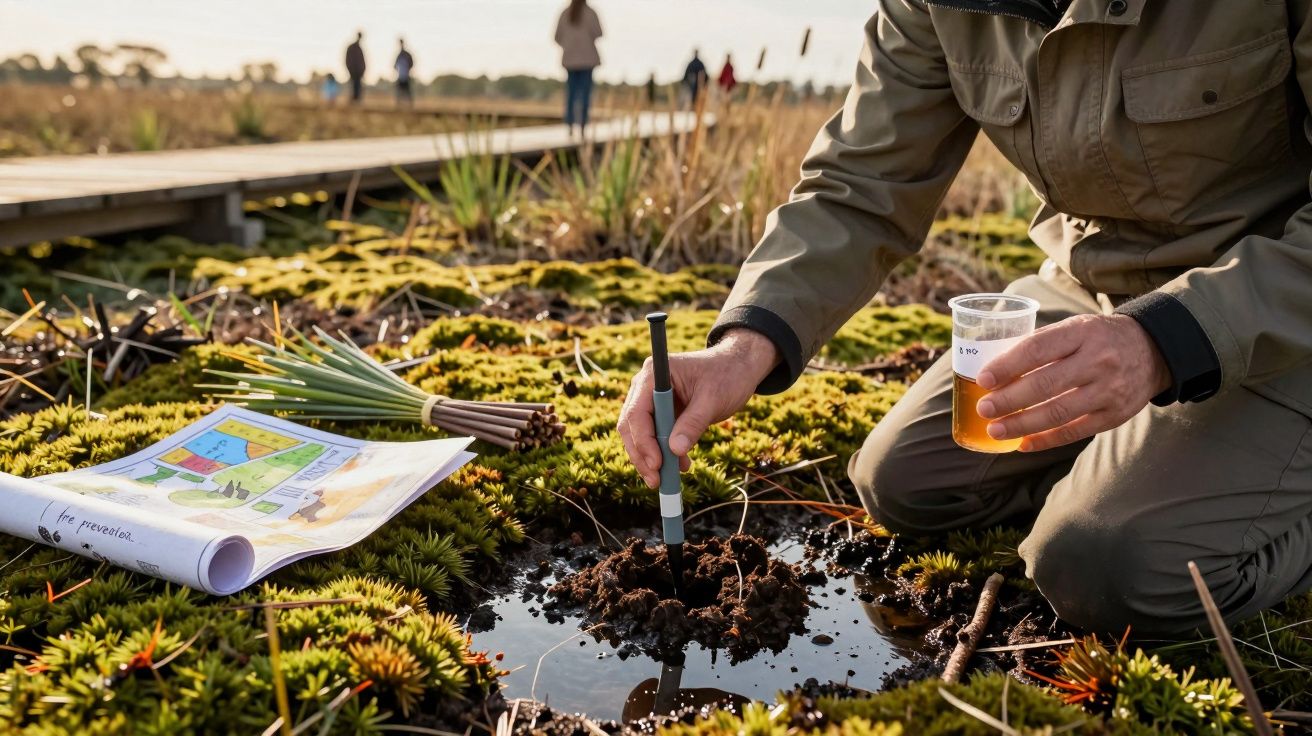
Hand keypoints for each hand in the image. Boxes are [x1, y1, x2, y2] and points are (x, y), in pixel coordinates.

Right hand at [617, 329, 778, 486]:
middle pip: (631, 426)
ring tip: (668, 479)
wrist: (738, 367)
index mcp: (655, 374)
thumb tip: (675, 451)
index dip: (643, 440)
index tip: (657, 464)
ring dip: (651, 458)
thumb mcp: (713, 399)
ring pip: (639, 434)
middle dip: (643, 455)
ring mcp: (651, 399)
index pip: (637, 411)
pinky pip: (654, 436)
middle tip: (657, 481)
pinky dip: (663, 453)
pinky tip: (680, 465)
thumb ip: (693, 423)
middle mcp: (646, 386)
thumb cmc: (727, 375)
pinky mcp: (660, 412)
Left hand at [974, 314, 1170, 451]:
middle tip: (984, 409)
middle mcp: (1098, 360)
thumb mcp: (1075, 328)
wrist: (1153, 350)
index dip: (1007, 366)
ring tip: (995, 429)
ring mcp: (1108, 390)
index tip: (983, 379)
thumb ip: (1042, 344)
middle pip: (1045, 384)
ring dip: (1022, 424)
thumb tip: (996, 369)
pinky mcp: (1114, 415)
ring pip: (1058, 412)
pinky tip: (1022, 443)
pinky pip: (1074, 432)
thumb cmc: (1098, 338)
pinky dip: (1045, 440)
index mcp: (1082, 333)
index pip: (1038, 349)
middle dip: (1009, 400)